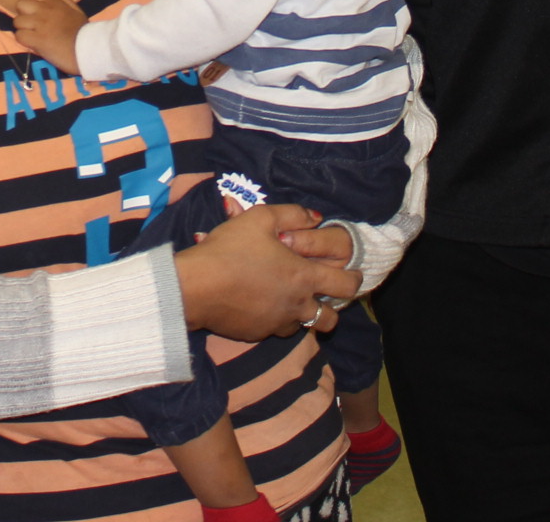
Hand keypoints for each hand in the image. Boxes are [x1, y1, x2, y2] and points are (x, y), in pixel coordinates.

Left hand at [13, 0, 86, 74]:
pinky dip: (23, 40)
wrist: (89, 50)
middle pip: (21, 4)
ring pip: (17, 21)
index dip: (31, 3)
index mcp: (55, 3)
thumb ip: (66, 2)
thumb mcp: (78, 12)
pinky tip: (32, 44)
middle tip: (31, 24)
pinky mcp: (37, 40)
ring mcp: (40, 25)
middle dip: (23, 14)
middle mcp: (45, 11)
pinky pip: (20, 36)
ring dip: (22, 29)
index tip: (36, 13)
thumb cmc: (84, 33)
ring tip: (31, 36)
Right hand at [176, 202, 359, 342]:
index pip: (346, 286)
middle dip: (333, 308)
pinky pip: (275, 329)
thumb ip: (293, 214)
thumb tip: (316, 217)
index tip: (351, 274)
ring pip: (303, 326)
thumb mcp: (260, 218)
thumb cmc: (229, 249)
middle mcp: (296, 306)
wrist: (195, 286)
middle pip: (331, 319)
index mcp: (303, 277)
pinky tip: (261, 302)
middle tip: (322, 293)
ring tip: (289, 297)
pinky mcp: (257, 334)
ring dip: (302, 314)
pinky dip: (276, 318)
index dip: (354, 279)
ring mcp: (276, 323)